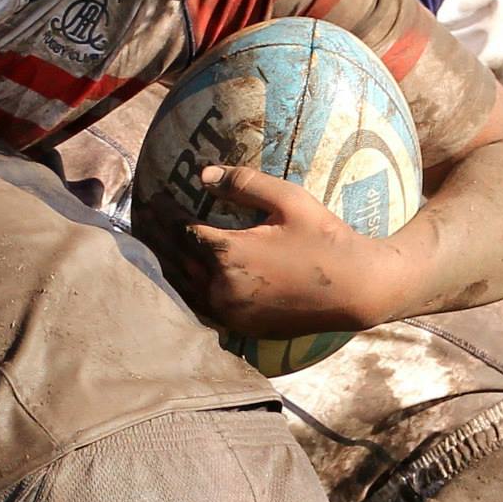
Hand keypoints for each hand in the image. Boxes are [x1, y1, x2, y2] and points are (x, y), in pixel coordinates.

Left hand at [139, 165, 383, 336]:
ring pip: (187, 288)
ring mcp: (231, 313)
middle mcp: (223, 288)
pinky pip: (205, 306)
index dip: (164, 214)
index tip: (151, 200)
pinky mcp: (242, 328)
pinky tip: (188, 275)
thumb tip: (203, 174)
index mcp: (230, 255)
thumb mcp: (288, 200)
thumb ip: (244, 184)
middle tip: (145, 221)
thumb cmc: (325, 237)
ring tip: (159, 247)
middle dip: (160, 240)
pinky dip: (192, 289)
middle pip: (178, 261)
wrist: (357, 289)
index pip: (183, 230)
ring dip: (172, 266)